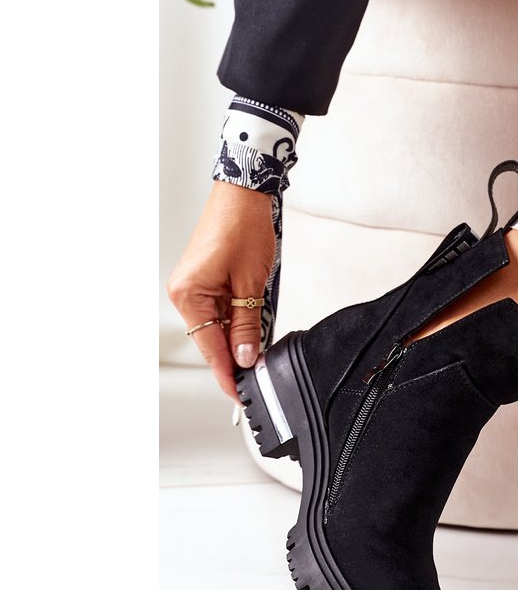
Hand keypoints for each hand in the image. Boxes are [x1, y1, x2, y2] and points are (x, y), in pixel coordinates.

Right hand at [168, 181, 275, 401]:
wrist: (244, 195)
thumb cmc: (244, 228)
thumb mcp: (252, 284)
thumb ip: (247, 324)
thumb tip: (244, 357)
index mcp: (189, 295)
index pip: (210, 348)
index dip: (227, 374)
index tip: (241, 395)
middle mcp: (185, 293)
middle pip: (211, 340)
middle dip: (235, 356)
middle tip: (258, 376)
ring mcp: (193, 286)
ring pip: (217, 326)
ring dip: (238, 336)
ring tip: (259, 346)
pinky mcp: (204, 280)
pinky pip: (219, 310)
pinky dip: (236, 320)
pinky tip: (252, 324)